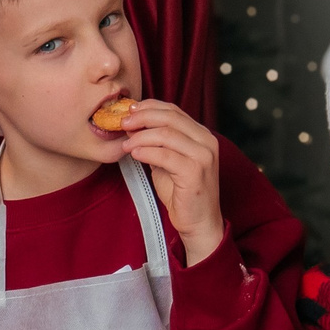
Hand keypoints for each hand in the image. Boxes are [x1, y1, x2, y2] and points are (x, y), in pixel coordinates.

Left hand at [120, 101, 225, 264]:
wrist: (198, 222)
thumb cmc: (182, 193)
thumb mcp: (167, 162)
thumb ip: (155, 143)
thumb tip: (132, 126)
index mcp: (202, 135)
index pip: (174, 111)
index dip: (149, 107)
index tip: (129, 110)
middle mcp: (207, 141)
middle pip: (170, 117)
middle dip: (142, 117)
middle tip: (123, 123)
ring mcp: (203, 156)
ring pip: (167, 135)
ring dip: (141, 137)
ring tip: (125, 144)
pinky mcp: (195, 172)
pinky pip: (165, 156)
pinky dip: (147, 152)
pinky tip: (135, 154)